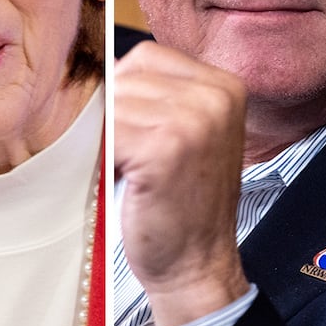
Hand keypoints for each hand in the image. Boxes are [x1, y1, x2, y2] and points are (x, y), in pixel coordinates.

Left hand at [114, 41, 248, 325]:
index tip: (132, 135)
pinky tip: (121, 182)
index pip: (145, 58)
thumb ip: (157, 95)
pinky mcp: (166, 146)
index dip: (124, 95)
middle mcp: (215, 95)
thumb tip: (102, 65)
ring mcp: (194, 119)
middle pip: (125, 78)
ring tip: (127, 172)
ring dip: (106, 140)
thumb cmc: (180, 204)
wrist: (197, 266)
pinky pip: (106, 133)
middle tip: (128, 161)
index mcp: (224, 85)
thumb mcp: (185, 134)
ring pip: (111, 105)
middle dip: (112, 118)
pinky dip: (102, 159)